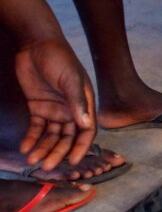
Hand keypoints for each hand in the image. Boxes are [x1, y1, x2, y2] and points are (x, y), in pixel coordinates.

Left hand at [14, 38, 95, 169]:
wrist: (37, 45)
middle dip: (58, 153)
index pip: (86, 131)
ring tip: (32, 160)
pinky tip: (25, 148)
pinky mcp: (38, 107)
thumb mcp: (71, 80)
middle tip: (47, 166)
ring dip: (43, 148)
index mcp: (84, 103)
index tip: (72, 161)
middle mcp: (70, 110)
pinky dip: (31, 138)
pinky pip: (36, 128)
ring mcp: (54, 109)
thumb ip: (78, 103)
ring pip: (50, 136)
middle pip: (66, 137)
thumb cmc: (60, 59)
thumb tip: (87, 125)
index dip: (80, 147)